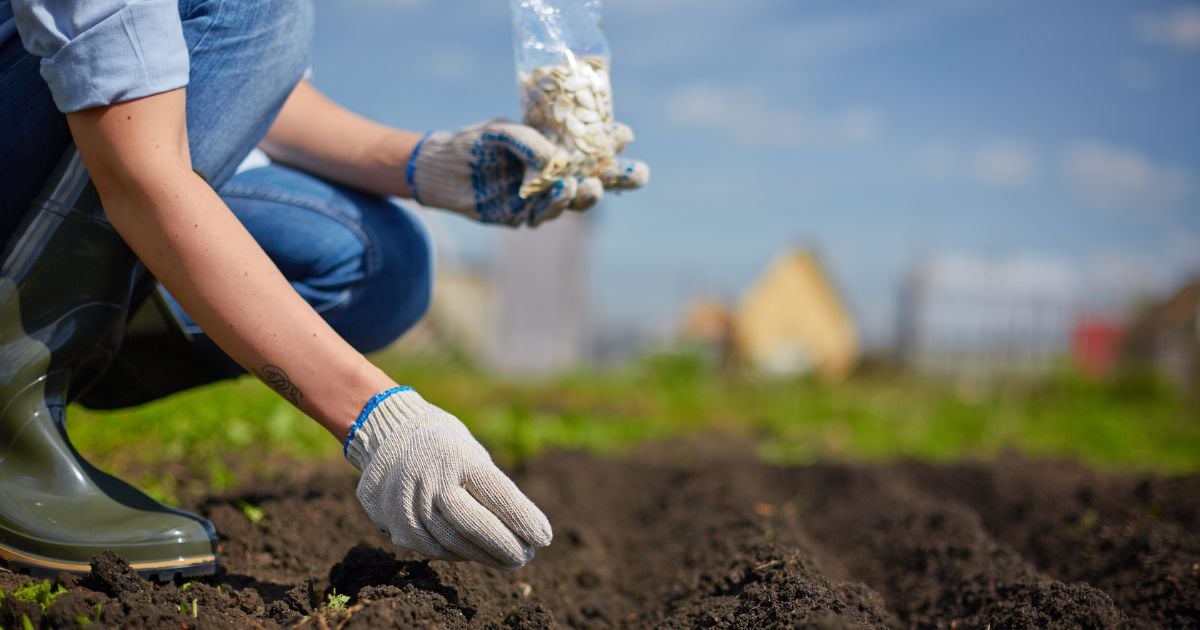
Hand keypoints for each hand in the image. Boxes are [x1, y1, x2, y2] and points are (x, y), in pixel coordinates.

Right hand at [345, 387, 551, 569]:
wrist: (388, 438)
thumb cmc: (447, 449)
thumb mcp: (472, 454)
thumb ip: (492, 489)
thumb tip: (524, 531)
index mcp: (457, 456)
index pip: (497, 492)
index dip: (522, 518)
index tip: (544, 538)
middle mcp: (431, 479)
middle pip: (473, 523)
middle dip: (505, 545)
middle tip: (527, 556)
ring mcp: (410, 503)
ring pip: (454, 542)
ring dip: (486, 556)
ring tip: (509, 560)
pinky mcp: (398, 525)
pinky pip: (435, 549)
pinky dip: (460, 554)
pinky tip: (477, 555)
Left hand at [406, 119, 647, 226]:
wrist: (441, 170)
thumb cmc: (473, 144)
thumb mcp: (501, 132)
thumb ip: (528, 142)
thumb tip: (554, 163)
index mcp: (556, 148)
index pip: (593, 146)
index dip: (612, 141)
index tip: (624, 134)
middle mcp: (555, 175)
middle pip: (598, 178)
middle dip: (622, 177)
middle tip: (638, 173)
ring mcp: (541, 198)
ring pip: (575, 201)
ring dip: (586, 193)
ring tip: (591, 184)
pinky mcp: (524, 217)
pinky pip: (545, 213)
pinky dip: (555, 203)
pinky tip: (562, 191)